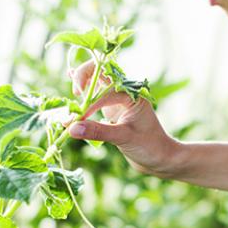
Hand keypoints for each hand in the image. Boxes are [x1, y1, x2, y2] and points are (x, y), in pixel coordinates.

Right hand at [67, 61, 180, 176]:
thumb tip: (72, 128)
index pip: (105, 91)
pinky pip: (95, 91)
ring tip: (73, 97)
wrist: (158, 155)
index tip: (79, 120)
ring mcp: (117, 97)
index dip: (89, 103)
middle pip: (100, 71)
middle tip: (75, 95)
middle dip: (83, 78)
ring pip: (96, 79)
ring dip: (81, 83)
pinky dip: (84, 86)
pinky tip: (70, 76)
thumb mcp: (123, 138)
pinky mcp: (111, 105)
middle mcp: (125, 91)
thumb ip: (98, 132)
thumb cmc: (148, 145)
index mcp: (133, 94)